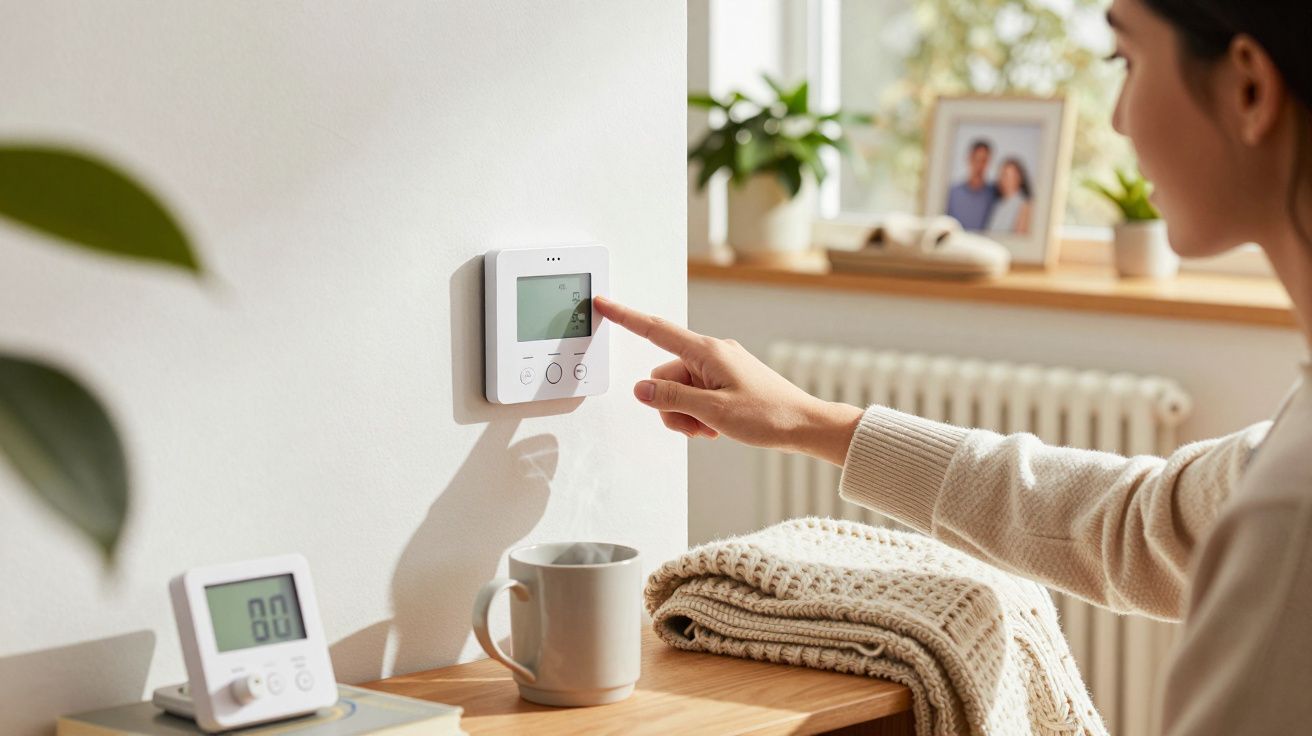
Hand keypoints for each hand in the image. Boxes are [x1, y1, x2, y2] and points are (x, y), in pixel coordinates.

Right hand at [594, 295, 862, 465]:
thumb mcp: (713, 412)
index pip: (656, 330)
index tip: (603, 303)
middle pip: (665, 376)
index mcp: (708, 352)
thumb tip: (641, 389)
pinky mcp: (726, 381)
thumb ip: (672, 399)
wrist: (806, 425)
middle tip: (699, 426)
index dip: (626, 317)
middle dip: (671, 406)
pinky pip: (696, 395)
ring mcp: (720, 367)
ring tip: (712, 429)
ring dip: (687, 415)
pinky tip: (718, 427)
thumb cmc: (768, 416)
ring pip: (679, 391)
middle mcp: (712, 354)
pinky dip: (699, 414)